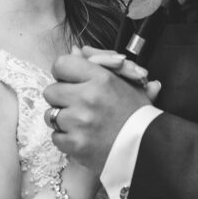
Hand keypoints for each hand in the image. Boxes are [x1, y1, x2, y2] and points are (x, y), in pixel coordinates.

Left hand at [43, 53, 160, 173]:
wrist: (147, 148)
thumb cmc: (136, 114)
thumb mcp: (126, 81)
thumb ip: (100, 62)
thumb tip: (75, 50)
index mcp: (100, 78)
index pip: (61, 64)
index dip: (63, 73)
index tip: (70, 81)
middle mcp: (88, 98)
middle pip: (51, 91)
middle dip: (61, 98)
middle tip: (77, 104)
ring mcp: (80, 122)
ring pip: (50, 115)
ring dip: (63, 119)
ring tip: (81, 123)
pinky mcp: (76, 144)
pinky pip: (55, 136)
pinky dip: (66, 139)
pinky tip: (83, 137)